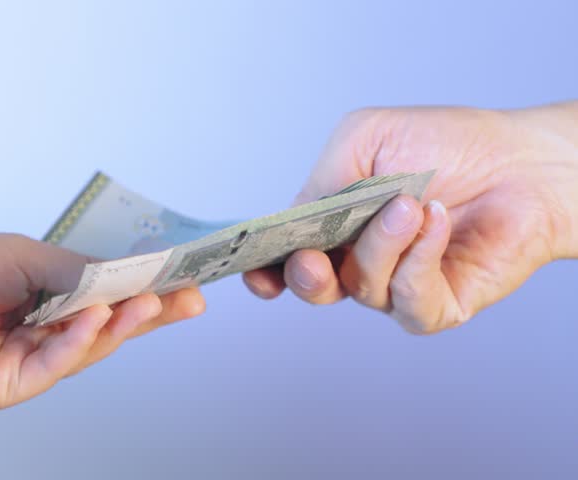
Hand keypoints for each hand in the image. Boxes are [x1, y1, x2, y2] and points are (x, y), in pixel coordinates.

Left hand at [0, 234, 204, 407]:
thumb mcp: (25, 258)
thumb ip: (76, 272)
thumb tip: (126, 276)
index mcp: (49, 295)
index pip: (108, 294)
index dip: (146, 289)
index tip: (183, 278)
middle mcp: (46, 328)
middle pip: (108, 325)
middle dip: (149, 312)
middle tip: (188, 298)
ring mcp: (32, 359)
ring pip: (88, 347)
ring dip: (121, 323)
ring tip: (150, 301)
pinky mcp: (12, 385)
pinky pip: (54, 365)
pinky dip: (77, 341)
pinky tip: (95, 319)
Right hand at [243, 104, 577, 333]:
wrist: (523, 160)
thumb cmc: (447, 144)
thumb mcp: (363, 137)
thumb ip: (321, 176)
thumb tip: (298, 217)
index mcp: (334, 224)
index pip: (287, 256)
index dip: (265, 269)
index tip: (255, 269)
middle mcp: (360, 260)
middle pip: (313, 288)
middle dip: (306, 277)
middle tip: (314, 257)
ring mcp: (396, 286)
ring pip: (362, 287)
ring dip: (381, 244)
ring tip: (409, 204)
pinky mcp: (435, 306)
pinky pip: (408, 300)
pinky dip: (418, 258)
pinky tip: (436, 220)